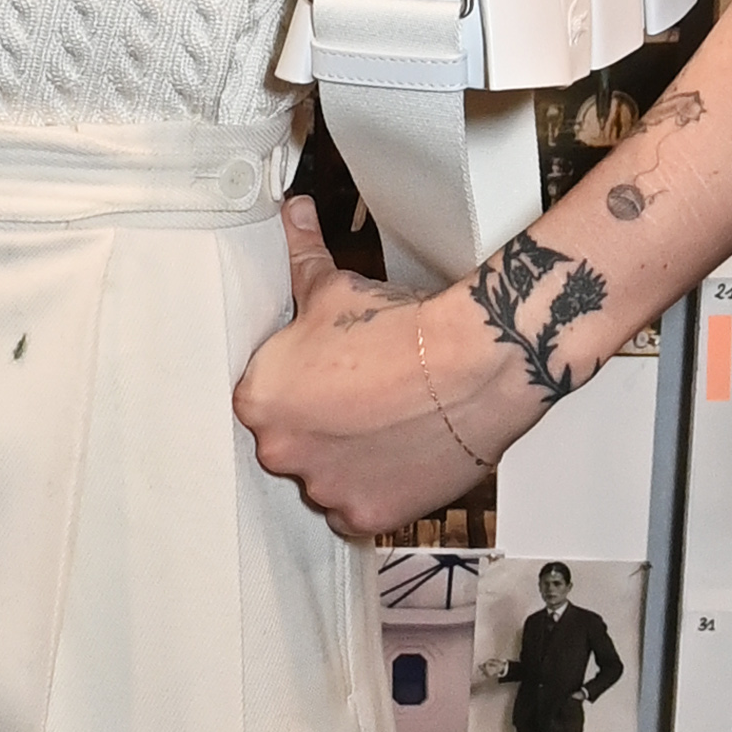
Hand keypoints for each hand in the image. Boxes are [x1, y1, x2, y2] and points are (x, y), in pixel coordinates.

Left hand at [231, 201, 533, 532]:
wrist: (472, 361)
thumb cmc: (405, 329)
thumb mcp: (335, 287)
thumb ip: (301, 257)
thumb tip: (292, 216)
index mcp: (259, 400)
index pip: (263, 403)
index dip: (300, 390)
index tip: (328, 382)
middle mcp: (279, 451)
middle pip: (291, 445)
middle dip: (321, 428)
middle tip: (362, 403)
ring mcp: (322, 488)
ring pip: (324, 480)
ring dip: (346, 462)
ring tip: (386, 428)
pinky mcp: (366, 515)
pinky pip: (356, 513)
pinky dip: (373, 491)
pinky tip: (396, 459)